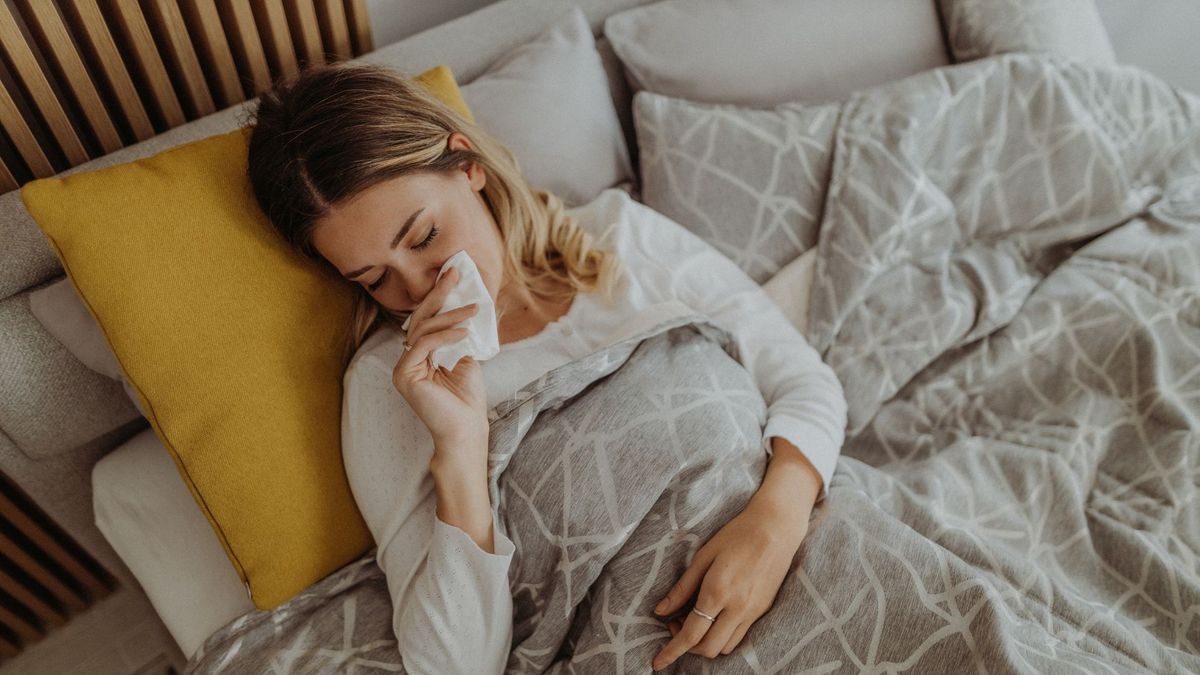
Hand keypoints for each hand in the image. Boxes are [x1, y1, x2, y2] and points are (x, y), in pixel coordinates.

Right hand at [391, 266, 487, 450]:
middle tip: (454, 272)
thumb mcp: (465, 359)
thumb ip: (458, 337)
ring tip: (473, 309)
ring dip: (450, 316)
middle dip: (438, 293)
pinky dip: (446, 335)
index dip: (439, 297)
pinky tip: (465, 331)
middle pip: (420, 319)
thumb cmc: (467, 400)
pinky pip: (424, 345)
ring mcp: (403, 368)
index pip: (427, 320)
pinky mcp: (404, 375)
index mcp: (420, 356)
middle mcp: (407, 360)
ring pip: (423, 330)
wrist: (466, 430)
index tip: (453, 275)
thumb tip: (464, 310)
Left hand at [650, 494, 813, 670]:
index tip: (657, 663)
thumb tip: (660, 611)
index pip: (691, 634)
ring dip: (706, 643)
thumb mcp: (702, 557)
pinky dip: (722, 636)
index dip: (671, 651)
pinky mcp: (763, 610)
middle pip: (708, 648)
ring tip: (696, 619)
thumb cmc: (735, 536)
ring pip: (725, 647)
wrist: (776, 528)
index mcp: (717, 591)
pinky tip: (715, 617)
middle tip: (676, 624)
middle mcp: (737, 607)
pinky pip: (739, 636)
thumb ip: (682, 588)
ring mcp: (752, 611)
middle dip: (687, 647)